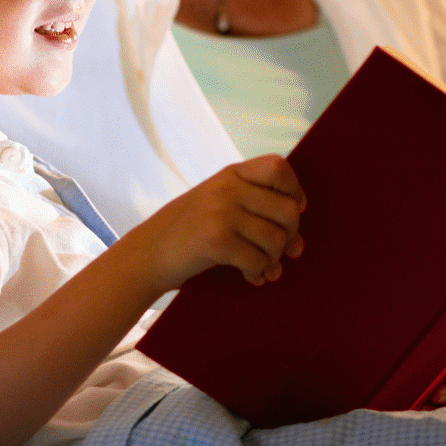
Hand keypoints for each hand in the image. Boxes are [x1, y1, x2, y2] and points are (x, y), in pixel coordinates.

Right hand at [122, 155, 305, 293]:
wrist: (147, 254)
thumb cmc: (187, 231)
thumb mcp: (217, 200)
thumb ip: (252, 203)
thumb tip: (298, 234)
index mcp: (231, 173)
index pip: (279, 168)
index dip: (295, 191)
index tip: (293, 212)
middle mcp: (228, 188)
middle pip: (287, 209)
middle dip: (291, 236)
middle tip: (282, 252)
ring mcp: (221, 212)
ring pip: (276, 239)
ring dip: (274, 260)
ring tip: (265, 268)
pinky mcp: (216, 240)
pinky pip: (257, 260)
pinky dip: (259, 273)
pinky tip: (252, 277)